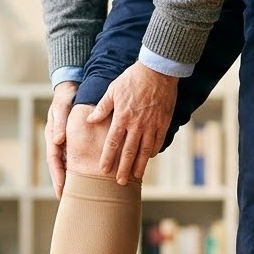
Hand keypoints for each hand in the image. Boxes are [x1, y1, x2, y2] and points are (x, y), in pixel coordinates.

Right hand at [46, 81, 78, 197]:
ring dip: (71, 177)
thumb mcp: (62, 108)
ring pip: (68, 163)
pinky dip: (80, 166)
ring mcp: (65, 141)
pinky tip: (88, 176)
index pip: (54, 161)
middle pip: (60, 166)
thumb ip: (60, 123)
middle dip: (62, 183)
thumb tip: (57, 141)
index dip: (57, 177)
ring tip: (78, 192)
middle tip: (67, 199)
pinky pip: (76, 156)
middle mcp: (58, 142)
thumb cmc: (66, 97)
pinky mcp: (74, 139)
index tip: (61, 190)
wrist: (72, 88)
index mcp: (53, 137)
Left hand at [86, 63, 177, 184]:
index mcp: (122, 117)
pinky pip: (158, 141)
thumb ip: (102, 108)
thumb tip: (90, 120)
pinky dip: (154, 151)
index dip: (108, 158)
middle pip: (129, 152)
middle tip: (120, 182)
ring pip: (145, 150)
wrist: (158, 70)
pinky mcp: (163, 122)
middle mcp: (137, 124)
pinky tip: (150, 158)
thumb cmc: (132, 78)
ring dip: (140, 165)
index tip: (104, 170)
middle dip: (124, 169)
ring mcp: (152, 124)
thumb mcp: (113, 90)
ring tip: (136, 177)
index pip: (113, 143)